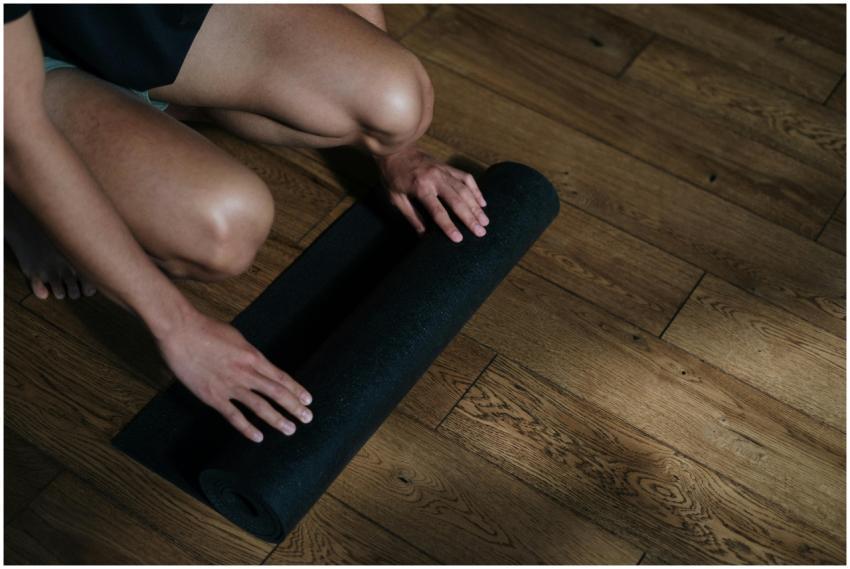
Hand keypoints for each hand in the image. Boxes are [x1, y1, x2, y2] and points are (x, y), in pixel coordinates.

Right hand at [156, 308, 312, 442]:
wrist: (181, 332)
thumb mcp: (237, 338)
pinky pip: (233, 416)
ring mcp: (230, 386)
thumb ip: (249, 354)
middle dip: (294, 407)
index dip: (296, 390)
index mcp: (253, 357)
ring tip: (290, 430)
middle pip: (276, 392)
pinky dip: (247, 428)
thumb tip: (258, 365)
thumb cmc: (207, 330)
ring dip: (277, 419)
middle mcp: (246, 372)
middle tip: (308, 418)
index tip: (308, 400)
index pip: (280, 377)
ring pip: (259, 406)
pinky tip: (258, 437)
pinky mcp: (213, 396)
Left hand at [377, 147, 488, 242]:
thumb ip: (411, 216)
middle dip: (470, 218)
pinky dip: (476, 189)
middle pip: (457, 200)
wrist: (394, 149)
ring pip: (465, 189)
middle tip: (481, 232)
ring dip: (476, 206)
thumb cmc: (392, 175)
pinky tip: (482, 202)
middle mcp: (435, 178)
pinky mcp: (447, 166)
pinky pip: (465, 177)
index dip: (448, 226)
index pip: (437, 211)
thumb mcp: (396, 198)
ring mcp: (443, 170)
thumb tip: (424, 235)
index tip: (459, 239)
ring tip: (485, 221)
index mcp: (420, 187)